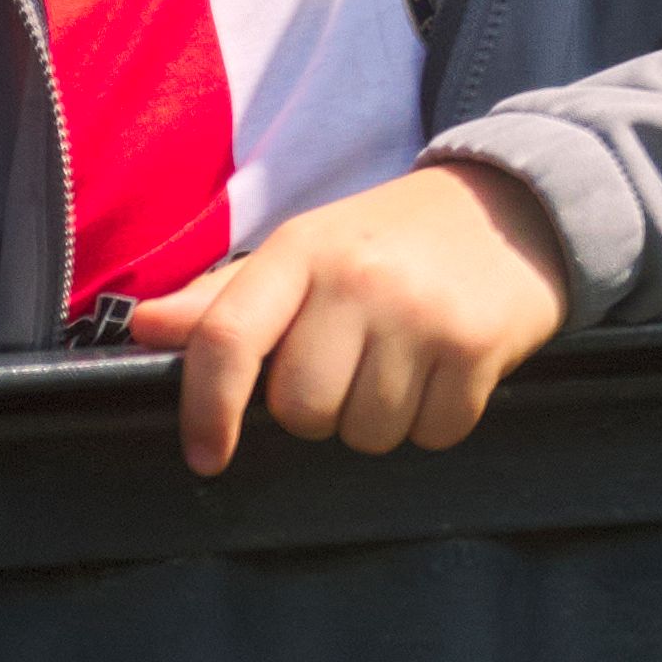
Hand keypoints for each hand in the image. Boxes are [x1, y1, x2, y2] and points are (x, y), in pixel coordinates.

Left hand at [126, 160, 574, 475]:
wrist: (518, 205)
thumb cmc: (393, 240)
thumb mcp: (310, 249)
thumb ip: (227, 298)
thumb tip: (143, 329)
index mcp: (302, 249)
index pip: (227, 337)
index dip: (206, 408)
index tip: (208, 456)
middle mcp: (359, 278)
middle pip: (303, 410)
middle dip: (323, 410)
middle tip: (356, 366)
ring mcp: (422, 313)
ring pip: (367, 433)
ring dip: (383, 419)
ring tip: (406, 364)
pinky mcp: (479, 344)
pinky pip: (434, 434)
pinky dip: (439, 420)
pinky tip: (449, 372)